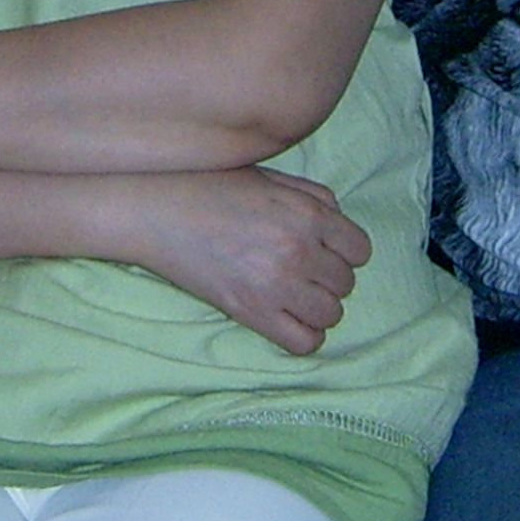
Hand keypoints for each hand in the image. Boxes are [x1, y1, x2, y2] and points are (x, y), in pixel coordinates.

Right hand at [129, 167, 369, 354]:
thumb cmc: (211, 188)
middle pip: (346, 284)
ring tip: (292, 295)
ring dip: (316, 308)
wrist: (158, 212)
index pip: (361, 250)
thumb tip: (339, 222)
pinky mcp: (252, 312)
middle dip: (328, 279)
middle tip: (300, 271)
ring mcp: (277, 284)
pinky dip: (302, 335)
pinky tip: (284, 318)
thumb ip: (313, 196)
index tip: (323, 251)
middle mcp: (300, 249)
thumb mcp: (270, 177)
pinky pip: (305, 342)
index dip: (344, 252)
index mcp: (308, 214)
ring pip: (331, 315)